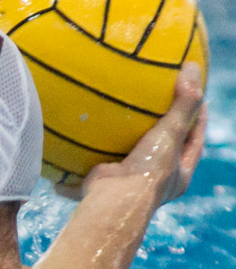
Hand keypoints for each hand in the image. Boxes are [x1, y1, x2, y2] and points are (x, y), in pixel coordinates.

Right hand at [62, 62, 205, 206]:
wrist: (113, 202)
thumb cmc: (148, 171)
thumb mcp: (171, 132)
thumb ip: (182, 102)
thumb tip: (193, 66)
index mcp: (178, 175)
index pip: (195, 143)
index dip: (198, 121)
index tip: (196, 100)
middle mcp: (154, 183)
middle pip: (163, 153)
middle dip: (160, 133)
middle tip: (157, 107)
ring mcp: (126, 186)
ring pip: (126, 161)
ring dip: (120, 145)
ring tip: (114, 120)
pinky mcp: (101, 185)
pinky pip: (91, 166)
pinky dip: (83, 156)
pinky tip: (72, 139)